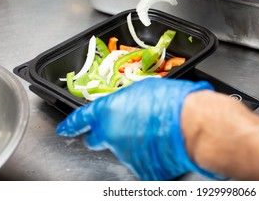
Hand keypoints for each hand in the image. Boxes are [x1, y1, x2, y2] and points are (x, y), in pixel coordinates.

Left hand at [56, 78, 221, 179]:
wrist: (193, 124)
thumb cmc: (173, 101)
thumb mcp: (145, 88)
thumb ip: (129, 100)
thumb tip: (129, 105)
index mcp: (109, 111)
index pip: (81, 119)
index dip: (71, 125)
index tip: (65, 129)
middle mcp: (111, 135)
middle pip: (97, 139)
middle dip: (103, 135)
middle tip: (122, 129)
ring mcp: (125, 155)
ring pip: (124, 150)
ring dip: (135, 142)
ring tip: (158, 132)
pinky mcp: (141, 170)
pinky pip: (142, 162)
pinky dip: (149, 156)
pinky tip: (163, 146)